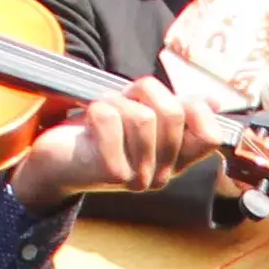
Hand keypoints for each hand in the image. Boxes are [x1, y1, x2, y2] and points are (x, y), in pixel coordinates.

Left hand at [5, 78, 229, 208]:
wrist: (55, 162)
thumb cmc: (100, 134)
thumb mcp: (143, 116)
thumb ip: (177, 110)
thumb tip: (212, 102)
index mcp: (176, 161)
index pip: (210, 135)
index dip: (193, 108)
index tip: (165, 100)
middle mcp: (162, 174)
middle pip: (174, 113)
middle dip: (145, 91)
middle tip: (124, 100)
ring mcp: (140, 177)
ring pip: (142, 116)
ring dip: (117, 100)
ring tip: (104, 110)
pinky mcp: (113, 173)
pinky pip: (111, 119)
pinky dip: (97, 108)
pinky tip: (90, 120)